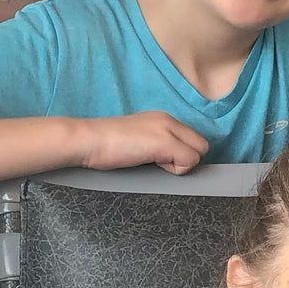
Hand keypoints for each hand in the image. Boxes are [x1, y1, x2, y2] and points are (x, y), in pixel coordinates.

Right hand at [77, 111, 208, 173]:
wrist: (88, 140)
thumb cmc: (105, 144)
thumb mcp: (138, 138)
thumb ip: (158, 142)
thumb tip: (173, 158)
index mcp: (162, 118)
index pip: (192, 138)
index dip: (181, 153)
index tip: (160, 158)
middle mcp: (168, 120)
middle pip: (201, 145)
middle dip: (184, 158)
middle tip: (157, 161)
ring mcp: (168, 130)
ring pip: (197, 153)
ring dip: (178, 164)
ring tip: (150, 159)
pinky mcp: (166, 142)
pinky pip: (189, 161)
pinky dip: (174, 169)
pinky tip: (150, 162)